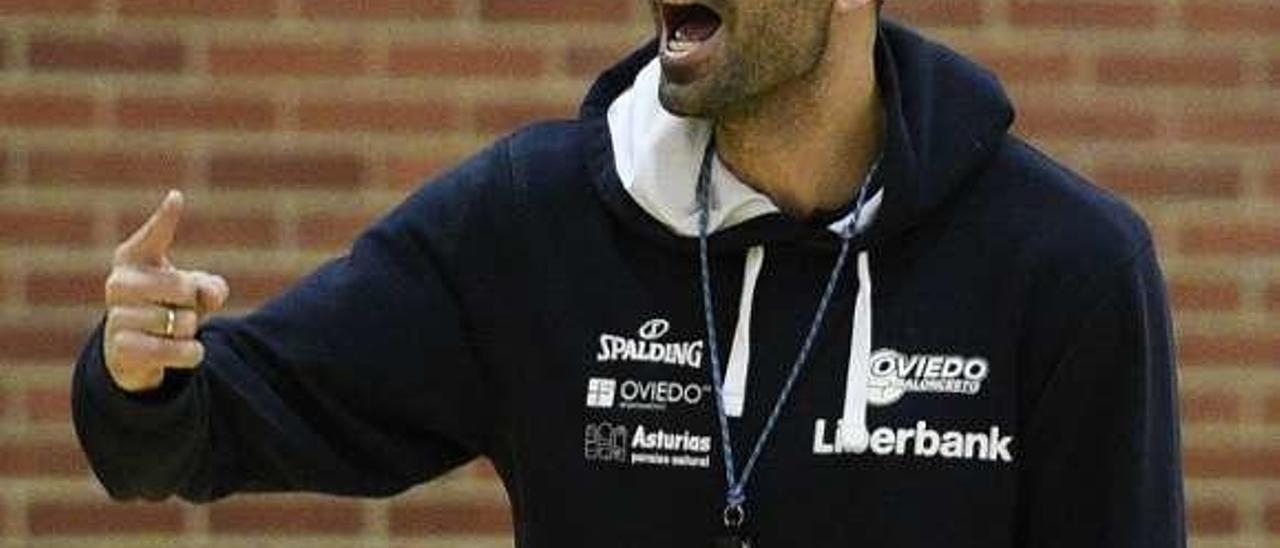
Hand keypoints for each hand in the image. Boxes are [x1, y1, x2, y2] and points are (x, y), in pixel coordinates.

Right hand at [103, 191, 229, 392]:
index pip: (152, 237)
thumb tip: (211, 295)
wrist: (135, 351)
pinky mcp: (123, 350)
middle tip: (179, 305)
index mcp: (132, 259)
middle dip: (192, 299)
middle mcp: (118, 284)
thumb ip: (211, 287)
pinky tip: (183, 350)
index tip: (176, 198)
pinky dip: (192, 352)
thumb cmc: (167, 305)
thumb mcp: (194, 291)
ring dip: (192, 329)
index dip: (165, 219)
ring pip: (184, 321)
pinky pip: (180, 350)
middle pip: (180, 285)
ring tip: (174, 330)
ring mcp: (116, 318)